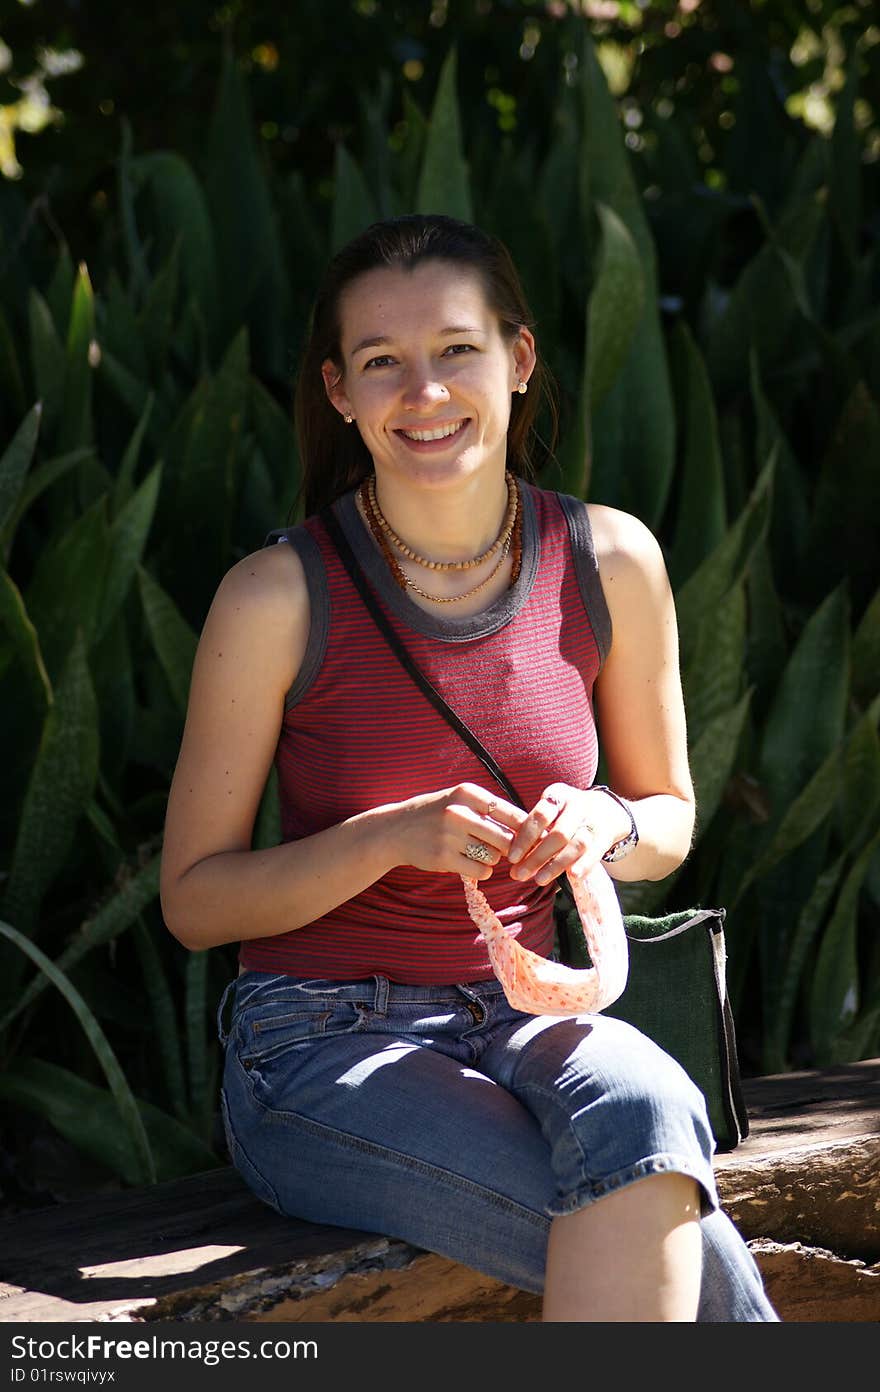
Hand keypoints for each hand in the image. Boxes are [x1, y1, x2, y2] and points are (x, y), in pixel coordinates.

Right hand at [392, 782, 527, 881]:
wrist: (395, 830)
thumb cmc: (436, 813)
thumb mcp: (459, 800)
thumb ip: (489, 809)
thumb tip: (530, 826)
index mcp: (467, 793)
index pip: (511, 813)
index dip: (525, 829)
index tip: (530, 838)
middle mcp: (458, 812)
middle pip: (506, 839)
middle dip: (510, 848)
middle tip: (504, 850)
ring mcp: (449, 836)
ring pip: (494, 856)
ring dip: (492, 858)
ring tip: (478, 852)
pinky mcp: (443, 858)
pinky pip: (480, 870)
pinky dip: (481, 870)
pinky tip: (469, 862)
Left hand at [506, 782, 630, 884]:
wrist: (606, 810)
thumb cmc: (565, 815)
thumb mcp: (550, 811)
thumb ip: (533, 828)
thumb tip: (512, 859)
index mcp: (558, 795)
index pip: (540, 815)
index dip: (525, 838)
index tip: (511, 858)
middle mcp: (577, 805)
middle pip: (559, 833)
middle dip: (538, 856)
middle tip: (520, 874)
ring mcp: (594, 820)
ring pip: (578, 844)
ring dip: (557, 864)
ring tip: (540, 880)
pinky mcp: (606, 836)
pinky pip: (596, 852)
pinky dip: (584, 865)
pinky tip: (572, 877)